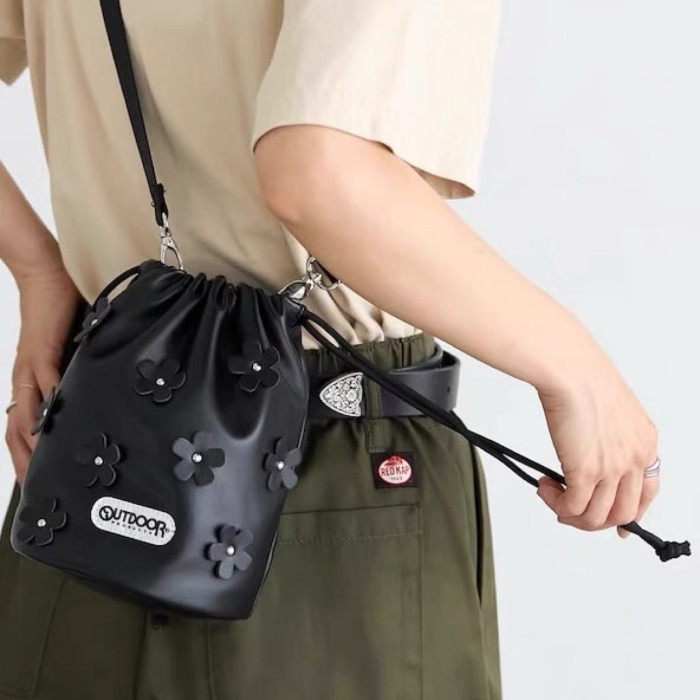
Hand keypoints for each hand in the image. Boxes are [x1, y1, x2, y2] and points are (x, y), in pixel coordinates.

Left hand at [6, 268, 79, 483]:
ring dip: (30, 445)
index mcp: (30, 382)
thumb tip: (95, 390)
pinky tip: (57, 426)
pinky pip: (46, 383)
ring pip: (23, 415)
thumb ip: (78, 372)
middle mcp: (25, 380)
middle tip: (33, 491)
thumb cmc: (59, 311)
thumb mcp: (70, 351)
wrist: (45, 275)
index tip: (36, 481)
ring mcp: (31, 368)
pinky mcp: (43, 351)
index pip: (21, 426)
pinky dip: (50, 407)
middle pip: (15, 430)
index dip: (23, 455)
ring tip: (42, 470)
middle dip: (22, 463)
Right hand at [535, 361, 658, 537]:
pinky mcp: (586, 472)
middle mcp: (634, 458)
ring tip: (551, 496)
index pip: (647, 492)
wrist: (569, 370)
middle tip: (571, 512)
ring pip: (596, 516)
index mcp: (644, 442)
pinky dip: (556, 505)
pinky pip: (573, 507)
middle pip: (623, 513)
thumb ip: (609, 434)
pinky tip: (545, 488)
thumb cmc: (583, 376)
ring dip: (571, 514)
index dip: (630, 513)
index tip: (615, 523)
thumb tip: (589, 450)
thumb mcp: (611, 408)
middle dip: (595, 520)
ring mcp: (612, 468)